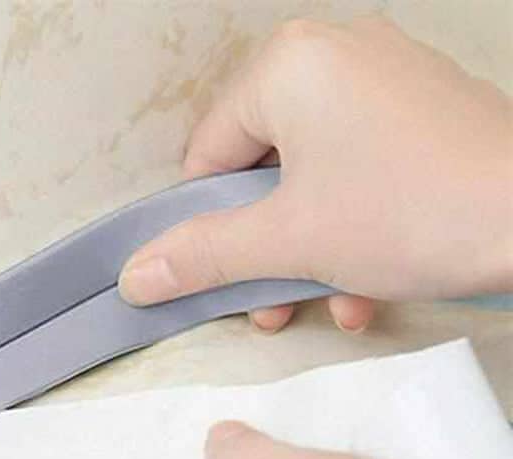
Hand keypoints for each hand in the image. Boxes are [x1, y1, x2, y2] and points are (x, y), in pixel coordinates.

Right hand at [119, 16, 512, 332]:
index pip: (208, 156)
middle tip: (270, 306)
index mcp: (288, 65)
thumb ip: (204, 256)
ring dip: (308, 254)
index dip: (209, 226)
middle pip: (261, 171)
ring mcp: (384, 79)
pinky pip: (359, 171)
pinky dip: (353, 229)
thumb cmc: (409, 214)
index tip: (224, 277)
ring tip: (325, 306)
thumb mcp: (289, 241)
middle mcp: (335, 54)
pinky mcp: (421, 111)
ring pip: (311, 180)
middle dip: (264, 252)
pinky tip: (367, 288)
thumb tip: (135, 277)